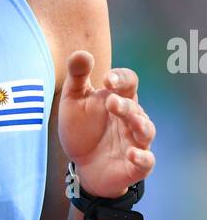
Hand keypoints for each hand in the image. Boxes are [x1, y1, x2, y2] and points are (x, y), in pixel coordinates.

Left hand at [58, 51, 155, 198]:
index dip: (121, 78)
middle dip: (125, 104)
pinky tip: (131, 153)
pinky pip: (146, 161)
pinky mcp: (135, 166)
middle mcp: (131, 119)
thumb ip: (77, 77)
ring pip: (146, 130)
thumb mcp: (73, 101)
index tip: (106, 80)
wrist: (81, 166)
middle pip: (136, 107)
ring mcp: (135, 142)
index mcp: (119, 99)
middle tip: (111, 102)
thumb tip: (82, 53)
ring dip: (139, 124)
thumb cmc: (81, 130)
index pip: (129, 82)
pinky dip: (141, 157)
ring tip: (128, 120)